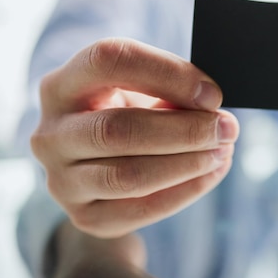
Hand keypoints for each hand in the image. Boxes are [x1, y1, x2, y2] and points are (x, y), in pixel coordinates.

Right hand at [30, 38, 239, 237]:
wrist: (99, 166)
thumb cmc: (127, 114)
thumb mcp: (140, 91)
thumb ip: (168, 90)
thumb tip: (209, 105)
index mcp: (62, 86)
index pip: (109, 61)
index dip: (167, 74)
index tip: (212, 94)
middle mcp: (50, 134)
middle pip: (118, 129)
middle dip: (185, 130)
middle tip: (226, 128)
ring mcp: (61, 181)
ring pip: (129, 176)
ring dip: (187, 164)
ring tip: (222, 151)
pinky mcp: (84, 216)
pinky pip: (141, 209)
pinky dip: (186, 191)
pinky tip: (212, 173)